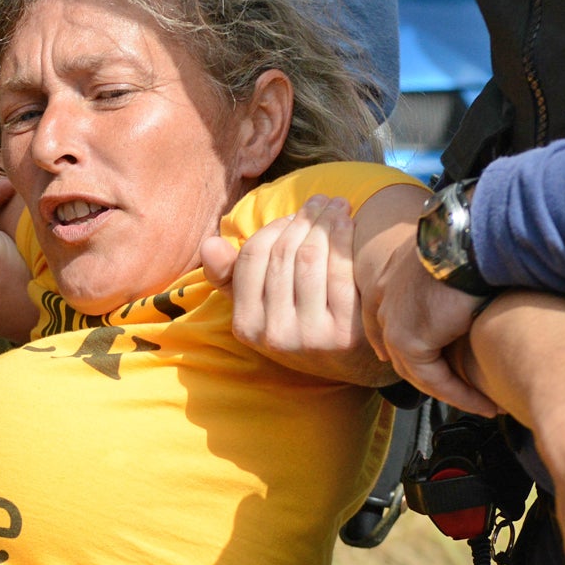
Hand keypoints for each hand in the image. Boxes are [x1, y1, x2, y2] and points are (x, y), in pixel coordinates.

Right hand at [202, 195, 397, 386]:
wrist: (355, 364)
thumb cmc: (303, 321)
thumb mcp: (261, 306)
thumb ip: (232, 276)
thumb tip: (209, 244)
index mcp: (246, 326)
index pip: (252, 259)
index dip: (273, 228)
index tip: (293, 214)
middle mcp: (274, 335)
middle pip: (282, 255)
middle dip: (303, 218)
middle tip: (320, 201)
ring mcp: (309, 337)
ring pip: (309, 259)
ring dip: (324, 222)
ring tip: (336, 205)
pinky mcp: (344, 335)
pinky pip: (338, 272)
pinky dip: (343, 239)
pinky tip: (348, 224)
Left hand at [353, 199, 498, 414]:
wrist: (471, 236)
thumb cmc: (472, 239)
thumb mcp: (448, 259)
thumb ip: (443, 279)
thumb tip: (462, 287)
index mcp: (389, 275)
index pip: (382, 317)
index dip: (389, 342)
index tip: (403, 360)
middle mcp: (384, 299)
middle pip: (399, 349)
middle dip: (426, 374)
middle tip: (456, 390)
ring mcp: (394, 321)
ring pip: (418, 371)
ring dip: (451, 391)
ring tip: (481, 404)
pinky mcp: (410, 340)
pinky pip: (433, 380)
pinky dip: (459, 395)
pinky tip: (483, 404)